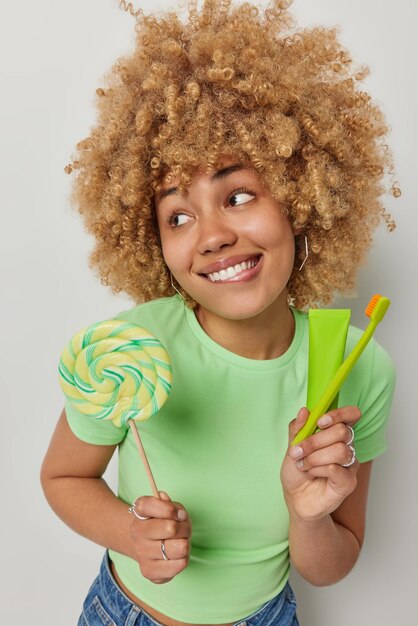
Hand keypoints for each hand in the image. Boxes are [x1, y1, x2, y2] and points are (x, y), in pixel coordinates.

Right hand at [129, 491, 191, 583]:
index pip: (149, 505)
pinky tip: (176, 556)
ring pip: (180, 548)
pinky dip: (184, 559)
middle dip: (185, 528)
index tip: (180, 514)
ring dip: (186, 544)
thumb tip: (177, 512)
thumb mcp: (168, 506)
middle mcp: (137, 532)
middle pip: (171, 528)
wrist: (145, 544)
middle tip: (183, 530)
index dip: (170, 509)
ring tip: (180, 543)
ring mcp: (141, 553)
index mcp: (140, 512)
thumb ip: (171, 505)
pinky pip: (179, 565)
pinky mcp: (149, 572)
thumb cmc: (162, 522)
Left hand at [281, 406, 360, 521]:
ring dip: (314, 457)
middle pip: (342, 431)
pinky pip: (336, 468)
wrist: (295, 497)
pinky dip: (318, 469)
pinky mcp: (349, 482)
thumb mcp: (292, 446)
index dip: (339, 414)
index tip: (320, 421)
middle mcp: (347, 446)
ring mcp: (350, 464)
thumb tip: (305, 411)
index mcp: (335, 433)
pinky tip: (311, 474)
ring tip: (303, 465)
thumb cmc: (297, 470)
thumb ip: (298, 429)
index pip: (351, 415)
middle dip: (315, 441)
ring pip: (340, 450)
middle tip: (298, 451)